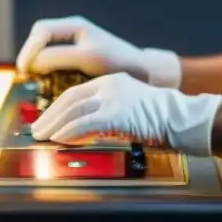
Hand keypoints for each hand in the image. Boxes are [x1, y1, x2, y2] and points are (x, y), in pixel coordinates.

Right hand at [15, 16, 181, 87]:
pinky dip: (47, 70)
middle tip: (27, 74)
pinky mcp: (77, 59)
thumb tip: (33, 63)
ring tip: (36, 79)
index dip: (29, 49)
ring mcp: (74, 45)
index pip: (41, 31)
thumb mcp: (87, 58)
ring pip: (44, 50)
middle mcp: (72, 32)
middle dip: (30, 54)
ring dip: (38, 63)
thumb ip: (58, 57)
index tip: (26, 69)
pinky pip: (54, 61)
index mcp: (75, 26)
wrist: (142, 72)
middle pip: (39, 37)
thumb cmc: (118, 62)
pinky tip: (49, 82)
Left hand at [30, 72, 221, 155]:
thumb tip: (83, 132)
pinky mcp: (117, 113)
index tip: (47, 120)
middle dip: (50, 115)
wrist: (184, 118)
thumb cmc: (163, 120)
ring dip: (54, 125)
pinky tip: (60, 139)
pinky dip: (69, 131)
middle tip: (37, 129)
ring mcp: (114, 98)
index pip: (77, 92)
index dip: (59, 107)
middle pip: (71, 98)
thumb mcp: (132, 110)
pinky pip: (85, 123)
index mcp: (114, 81)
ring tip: (42, 136)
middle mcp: (111, 85)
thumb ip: (108, 116)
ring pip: (74, 109)